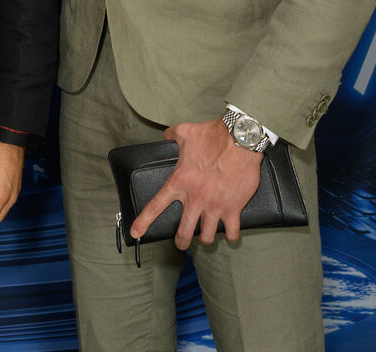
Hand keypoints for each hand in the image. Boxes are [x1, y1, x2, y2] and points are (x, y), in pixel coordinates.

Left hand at [130, 119, 263, 249]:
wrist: (240, 140)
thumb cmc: (213, 136)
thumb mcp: (185, 131)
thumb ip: (172, 135)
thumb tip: (166, 135)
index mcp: (179, 182)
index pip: (155, 206)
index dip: (143, 222)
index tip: (135, 233)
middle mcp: (195, 198)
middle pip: (183, 231)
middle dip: (180, 241)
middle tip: (181, 244)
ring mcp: (214, 206)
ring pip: (206, 236)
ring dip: (204, 238)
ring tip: (204, 236)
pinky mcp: (233, 208)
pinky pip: (231, 232)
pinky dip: (230, 236)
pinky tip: (228, 235)